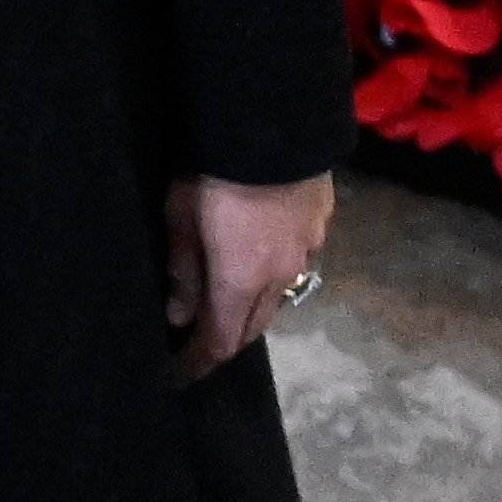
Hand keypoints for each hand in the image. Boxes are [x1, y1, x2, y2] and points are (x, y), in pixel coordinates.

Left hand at [161, 172, 338, 382]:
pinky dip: (274, 276)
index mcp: (241, 280)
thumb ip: (183, 271)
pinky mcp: (321, 225)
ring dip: (253, 308)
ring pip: (278, 297)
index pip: (221, 340)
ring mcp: (307, 250)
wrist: (274, 127)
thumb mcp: (182, 219)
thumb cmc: (213, 173)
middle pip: (254, 326)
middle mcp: (281, 276)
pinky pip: (297, 264)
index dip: (200, 362)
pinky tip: (261, 261)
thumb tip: (180, 318)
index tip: (182, 374)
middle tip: (201, 343)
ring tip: (228, 305)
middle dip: (226, 340)